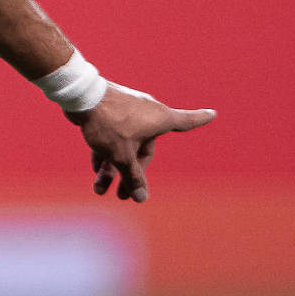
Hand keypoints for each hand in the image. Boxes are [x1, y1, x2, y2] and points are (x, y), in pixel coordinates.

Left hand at [69, 84, 215, 202]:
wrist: (81, 97)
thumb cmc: (109, 123)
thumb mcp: (122, 155)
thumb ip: (133, 177)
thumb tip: (141, 198)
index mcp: (160, 118)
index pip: (186, 122)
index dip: (199, 120)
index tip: (213, 113)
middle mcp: (147, 113)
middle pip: (144, 149)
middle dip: (131, 174)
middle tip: (121, 196)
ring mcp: (128, 111)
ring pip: (125, 145)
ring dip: (114, 168)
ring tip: (100, 189)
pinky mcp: (111, 111)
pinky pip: (114, 136)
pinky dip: (107, 151)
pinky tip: (95, 169)